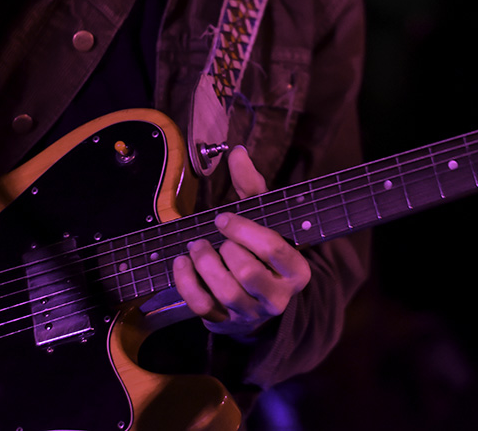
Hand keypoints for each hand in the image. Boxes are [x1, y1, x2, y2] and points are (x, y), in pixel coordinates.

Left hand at [173, 146, 310, 336]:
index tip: (224, 218)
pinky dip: (186, 283)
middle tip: (212, 233)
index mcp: (296, 270)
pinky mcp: (226, 323)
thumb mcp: (265, 219)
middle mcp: (278, 296)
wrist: (254, 298)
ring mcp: (252, 313)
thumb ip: (253, 188)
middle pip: (248, 272)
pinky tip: (181, 263)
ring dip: (205, 263)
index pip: (275, 249)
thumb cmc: (259, 250)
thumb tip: (237, 153)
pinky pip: (203, 307)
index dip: (245, 230)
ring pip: (226, 292)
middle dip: (225, 248)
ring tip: (195, 245)